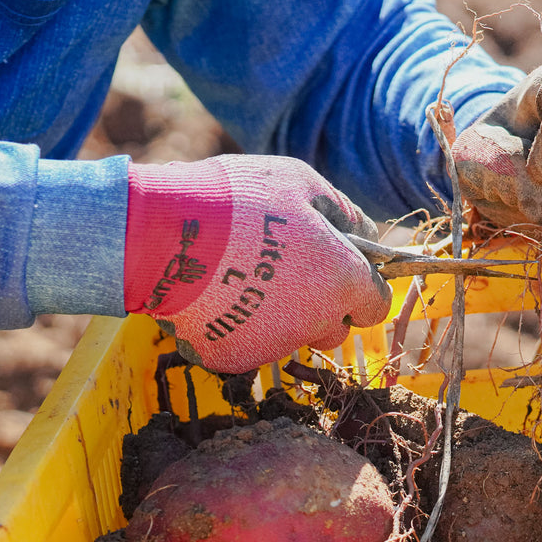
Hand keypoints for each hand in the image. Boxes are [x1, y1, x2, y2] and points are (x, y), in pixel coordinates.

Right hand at [123, 155, 391, 373]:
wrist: (166, 234)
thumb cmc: (240, 199)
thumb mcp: (301, 183)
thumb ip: (343, 214)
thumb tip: (367, 236)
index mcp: (343, 281)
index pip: (376, 304)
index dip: (362, 287)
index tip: (342, 271)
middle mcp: (317, 322)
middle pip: (335, 328)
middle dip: (322, 308)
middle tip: (287, 271)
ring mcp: (275, 345)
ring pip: (292, 338)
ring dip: (281, 317)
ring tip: (243, 277)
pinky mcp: (235, 358)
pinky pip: (246, 346)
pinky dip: (236, 326)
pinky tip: (214, 293)